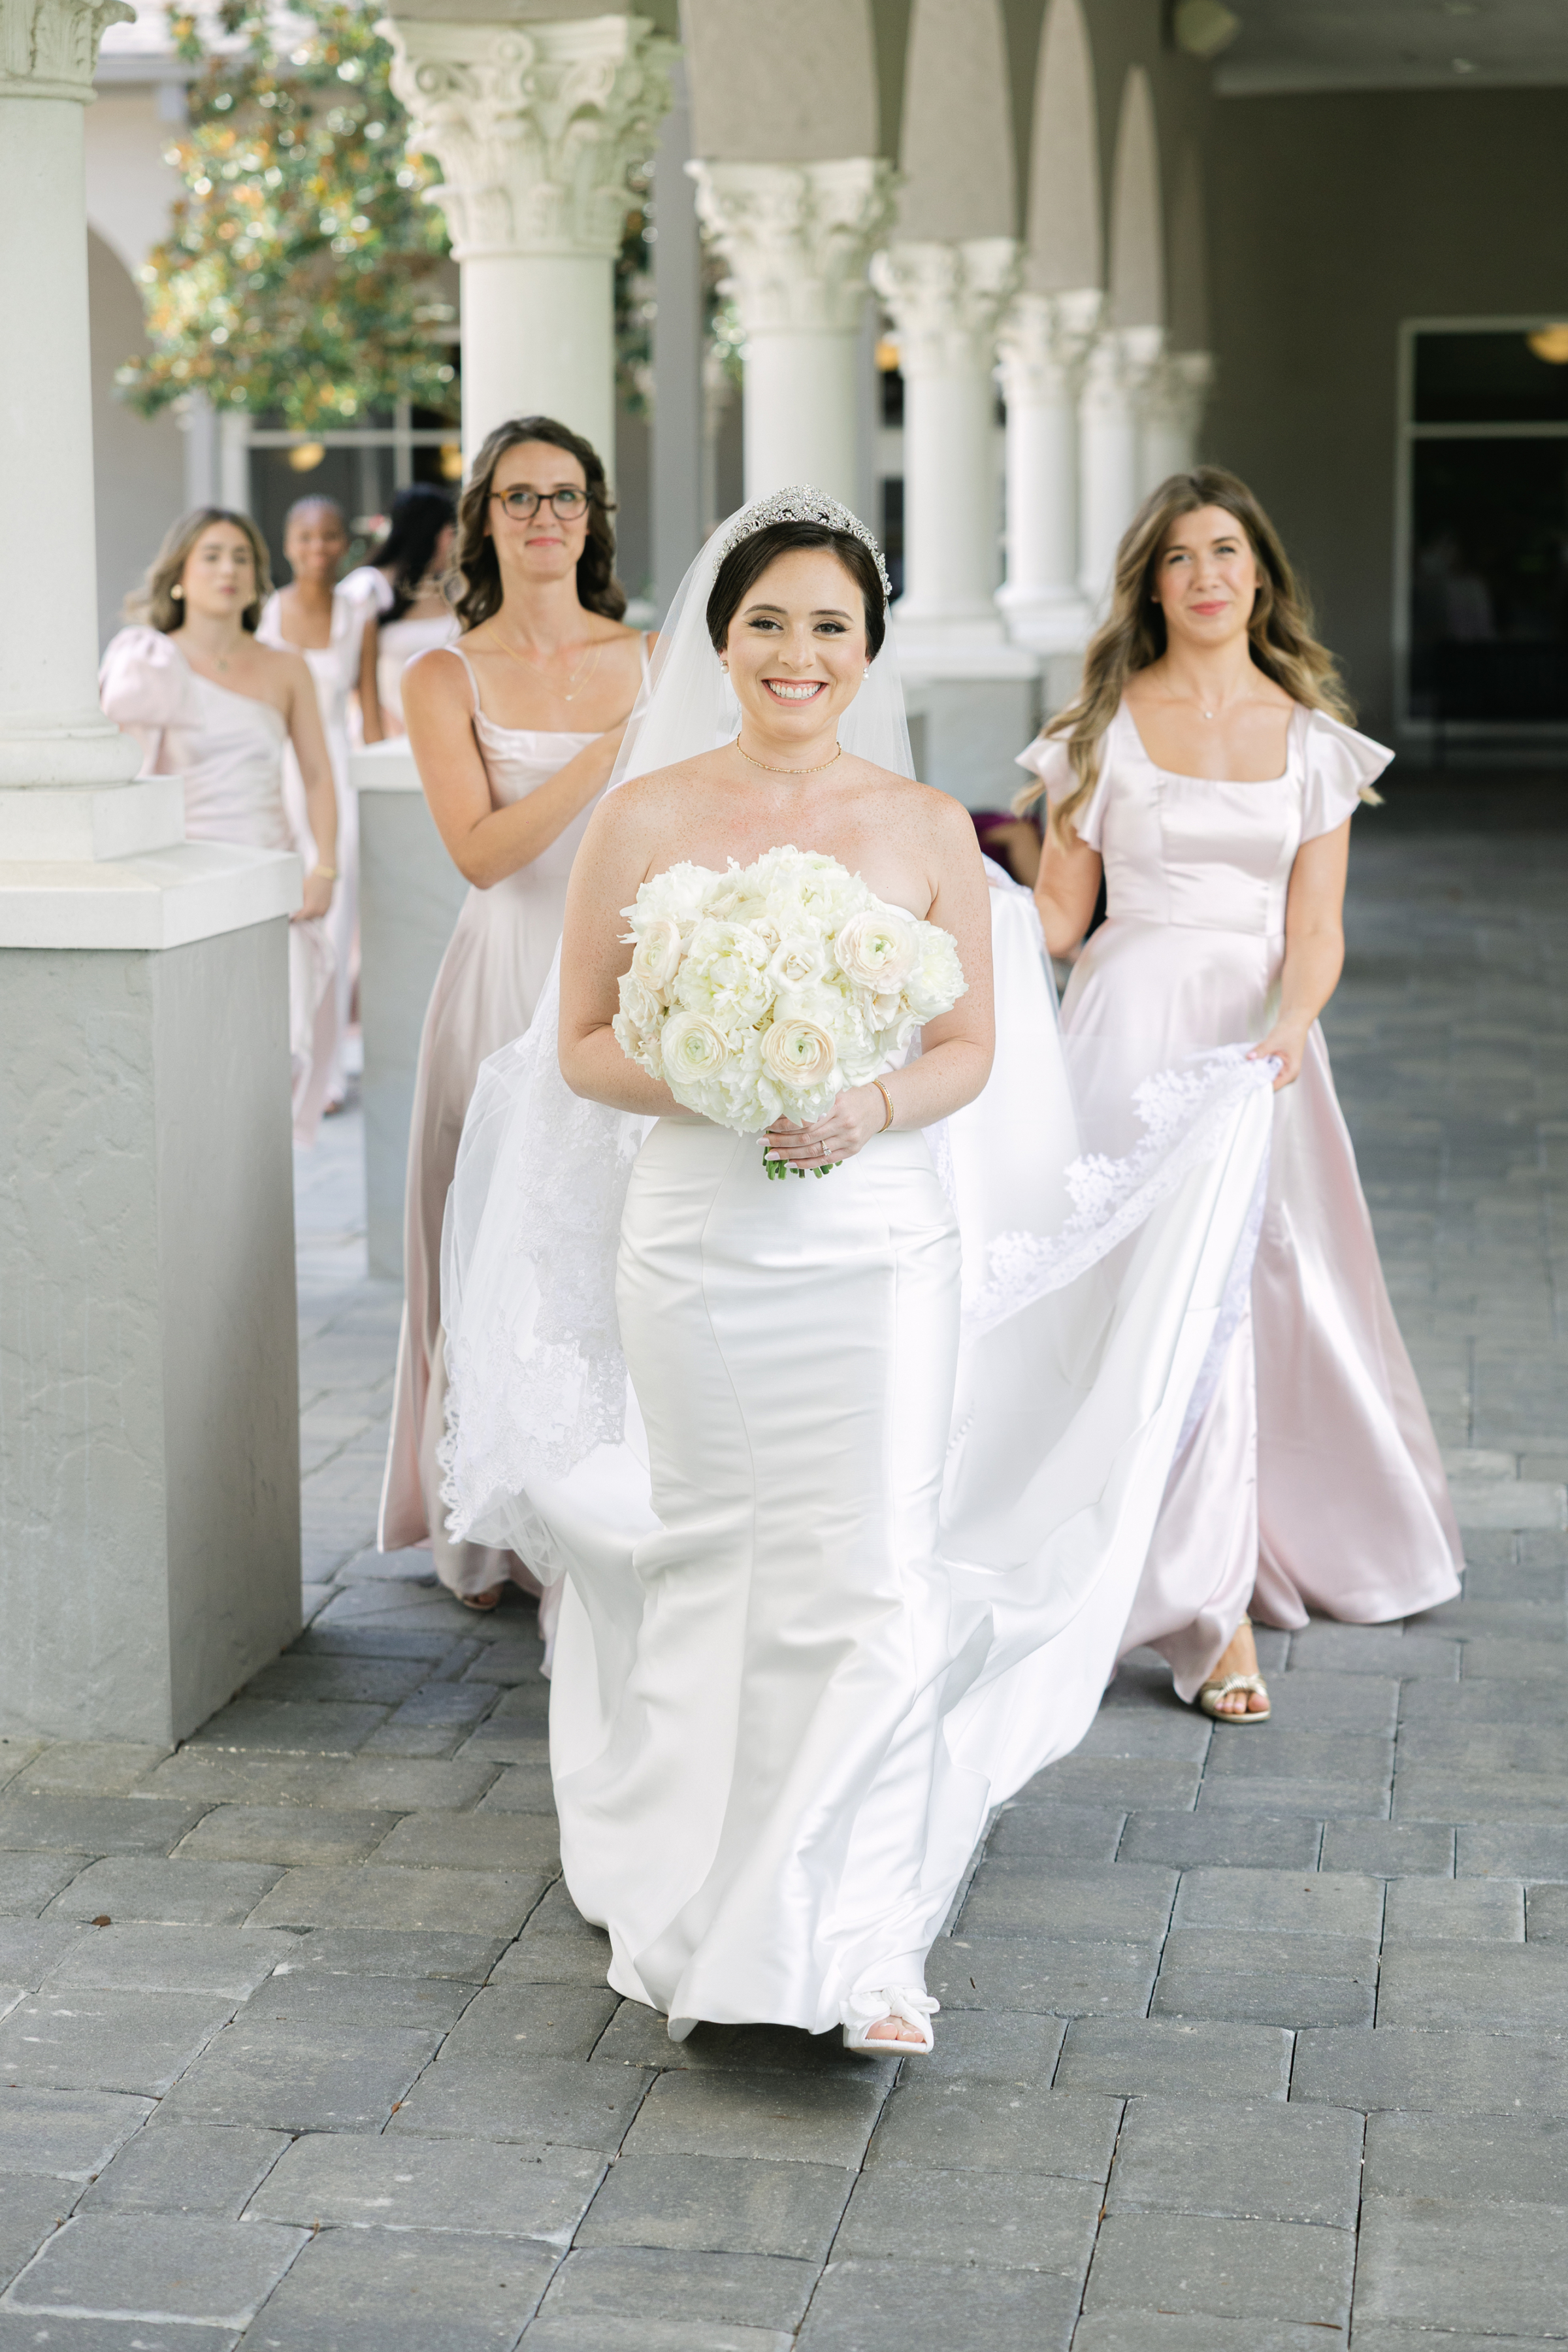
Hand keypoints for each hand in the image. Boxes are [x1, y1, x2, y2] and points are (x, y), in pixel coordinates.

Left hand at [294, 866, 334, 922]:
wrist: (324, 876)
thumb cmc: (311, 882)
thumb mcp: (300, 891)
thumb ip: (295, 903)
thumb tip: (289, 910)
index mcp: (310, 908)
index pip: (299, 919)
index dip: (293, 920)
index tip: (289, 921)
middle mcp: (319, 911)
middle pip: (307, 919)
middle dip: (301, 916)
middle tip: (296, 914)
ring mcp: (325, 910)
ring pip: (314, 917)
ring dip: (309, 914)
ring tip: (305, 908)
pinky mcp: (329, 907)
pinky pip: (320, 913)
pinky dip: (316, 911)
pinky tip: (312, 904)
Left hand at [765, 1084, 884, 1168]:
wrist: (877, 1106)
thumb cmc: (850, 1098)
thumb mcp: (833, 1092)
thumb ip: (812, 1100)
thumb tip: (780, 1111)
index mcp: (836, 1104)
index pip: (805, 1119)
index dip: (784, 1125)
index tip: (768, 1125)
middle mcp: (843, 1122)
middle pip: (806, 1136)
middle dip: (781, 1141)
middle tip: (763, 1142)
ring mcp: (848, 1138)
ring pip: (813, 1150)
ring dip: (789, 1154)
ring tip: (772, 1154)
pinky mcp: (851, 1150)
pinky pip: (824, 1160)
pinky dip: (805, 1163)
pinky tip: (790, 1163)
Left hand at [1248, 1017, 1308, 1089]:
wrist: (1294, 1019)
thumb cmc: (1290, 1030)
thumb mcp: (1274, 1041)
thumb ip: (1261, 1050)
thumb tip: (1248, 1058)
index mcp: (1291, 1073)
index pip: (1272, 1087)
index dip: (1259, 1084)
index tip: (1245, 1080)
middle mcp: (1286, 1074)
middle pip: (1267, 1082)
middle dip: (1255, 1077)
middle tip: (1241, 1072)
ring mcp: (1281, 1069)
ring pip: (1264, 1075)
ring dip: (1255, 1070)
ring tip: (1243, 1065)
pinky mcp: (1275, 1064)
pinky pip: (1263, 1068)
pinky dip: (1257, 1064)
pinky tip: (1249, 1060)